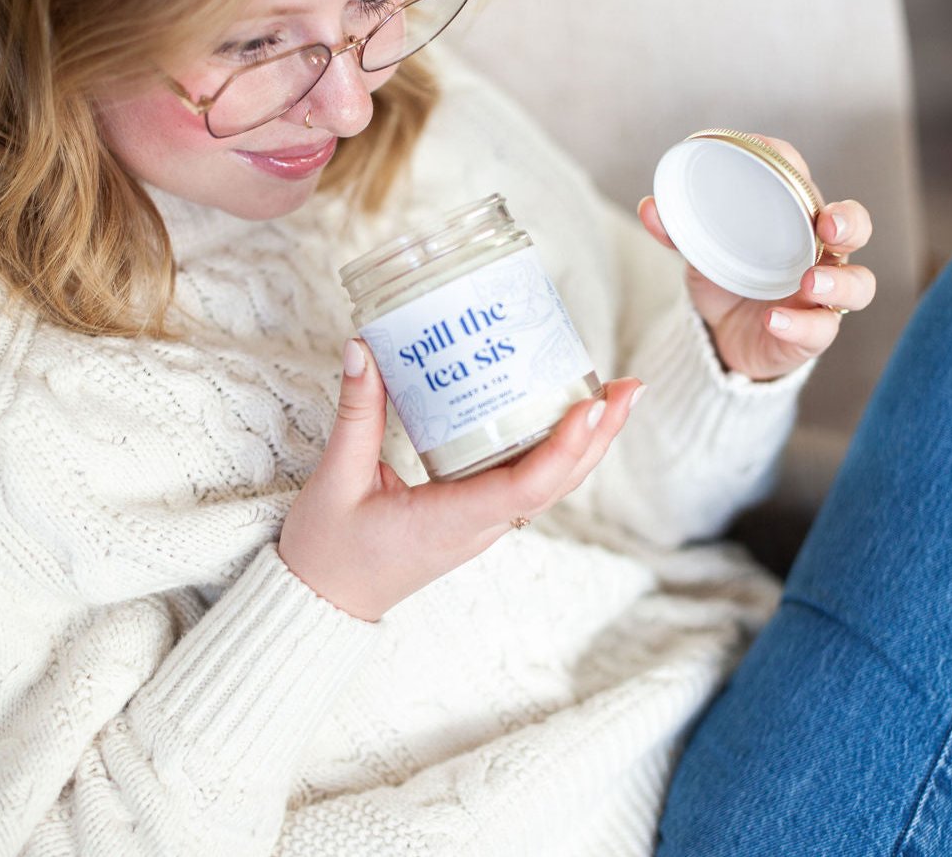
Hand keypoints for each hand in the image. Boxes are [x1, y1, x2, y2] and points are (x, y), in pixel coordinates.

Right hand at [279, 339, 642, 620]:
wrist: (322, 601)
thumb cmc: (328, 550)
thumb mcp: (337, 479)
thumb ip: (357, 414)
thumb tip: (364, 349)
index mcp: (450, 521)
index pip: (525, 488)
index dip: (564, 448)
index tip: (592, 407)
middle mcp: (479, 525)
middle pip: (557, 483)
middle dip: (599, 437)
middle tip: (629, 387)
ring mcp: (481, 523)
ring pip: (550, 485)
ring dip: (586, 444)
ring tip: (612, 396)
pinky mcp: (474, 515)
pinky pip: (527, 483)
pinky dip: (555, 451)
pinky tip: (560, 418)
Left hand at [638, 135, 875, 381]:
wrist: (722, 338)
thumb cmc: (726, 282)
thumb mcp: (701, 254)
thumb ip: (678, 232)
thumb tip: (649, 207)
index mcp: (795, 220)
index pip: (803, 182)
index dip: (793, 165)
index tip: (770, 154)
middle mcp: (819, 253)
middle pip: (855, 228)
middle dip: (850, 221)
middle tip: (828, 223)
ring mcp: (822, 294)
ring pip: (858, 283)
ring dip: (839, 280)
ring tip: (810, 281)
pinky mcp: (813, 332)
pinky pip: (819, 329)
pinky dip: (797, 324)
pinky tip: (773, 320)